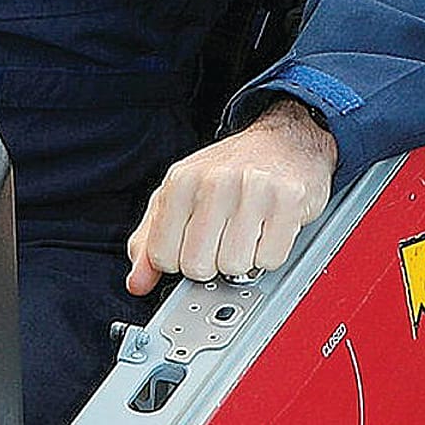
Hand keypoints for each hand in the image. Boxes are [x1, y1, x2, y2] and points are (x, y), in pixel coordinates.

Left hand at [126, 98, 336, 294]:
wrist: (283, 142)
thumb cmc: (229, 170)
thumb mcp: (179, 195)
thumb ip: (150, 238)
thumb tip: (137, 282)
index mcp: (181, 182)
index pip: (162, 255)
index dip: (178, 261)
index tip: (190, 247)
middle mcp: (215, 183)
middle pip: (197, 266)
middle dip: (211, 263)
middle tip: (222, 241)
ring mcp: (253, 191)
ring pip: (234, 266)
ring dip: (242, 260)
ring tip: (246, 233)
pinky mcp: (288, 201)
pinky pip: (269, 259)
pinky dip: (268, 255)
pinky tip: (267, 231)